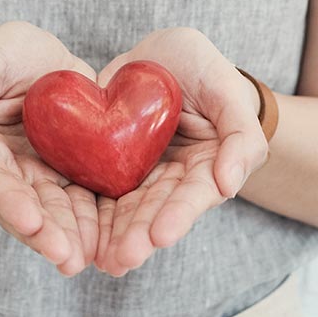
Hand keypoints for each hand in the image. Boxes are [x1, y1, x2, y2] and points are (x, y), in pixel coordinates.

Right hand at [0, 21, 99, 276]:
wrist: (47, 60)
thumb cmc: (7, 57)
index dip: (10, 203)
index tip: (30, 222)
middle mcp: (14, 175)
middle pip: (28, 209)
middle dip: (47, 235)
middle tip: (67, 257)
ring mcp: (47, 179)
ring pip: (61, 213)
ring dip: (74, 238)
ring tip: (89, 259)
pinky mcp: (78, 176)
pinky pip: (90, 201)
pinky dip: (101, 222)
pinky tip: (116, 242)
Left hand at [94, 27, 268, 275]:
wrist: (163, 55)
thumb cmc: (204, 70)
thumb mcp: (227, 88)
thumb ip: (240, 135)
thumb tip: (230, 185)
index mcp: (205, 166)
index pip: (193, 194)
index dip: (179, 215)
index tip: (161, 236)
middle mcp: (172, 179)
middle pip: (155, 210)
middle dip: (139, 236)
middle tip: (122, 260)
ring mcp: (139, 174)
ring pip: (125, 209)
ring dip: (113, 236)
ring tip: (101, 261)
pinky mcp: (109, 165)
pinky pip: (96, 190)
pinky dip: (88, 214)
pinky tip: (77, 237)